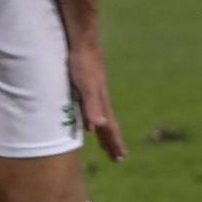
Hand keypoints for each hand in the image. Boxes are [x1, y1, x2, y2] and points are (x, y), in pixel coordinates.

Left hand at [69, 47, 126, 161]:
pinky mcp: (87, 85)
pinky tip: (89, 120)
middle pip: (108, 125)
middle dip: (112, 142)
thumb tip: (96, 128)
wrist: (81, 43)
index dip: (114, 143)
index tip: (119, 159)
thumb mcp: (85, 88)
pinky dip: (93, 119)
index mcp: (101, 103)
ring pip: (101, 117)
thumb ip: (90, 107)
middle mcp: (100, 99)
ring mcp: (95, 92)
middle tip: (117, 158)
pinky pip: (92, 108)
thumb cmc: (81, 65)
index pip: (110, 128)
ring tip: (104, 143)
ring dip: (104, 132)